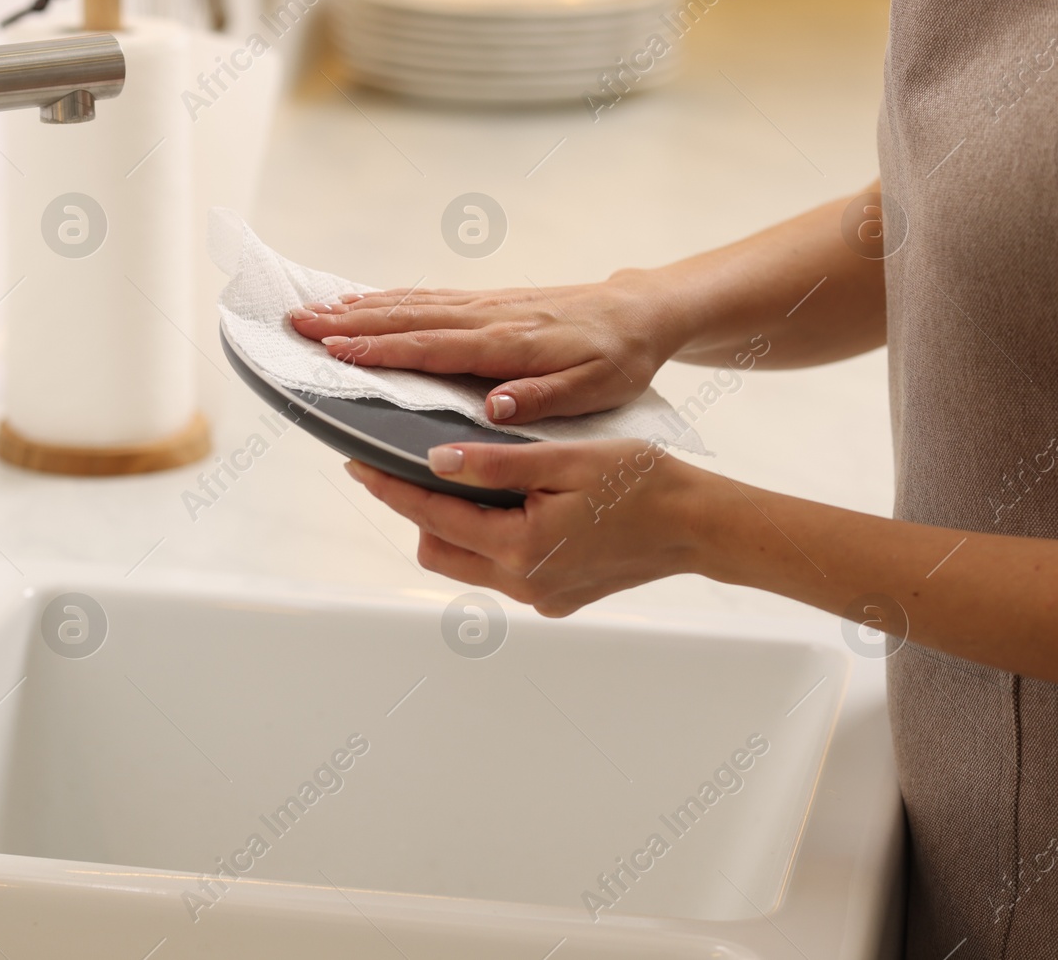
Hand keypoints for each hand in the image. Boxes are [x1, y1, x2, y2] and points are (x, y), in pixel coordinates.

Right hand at [288, 272, 685, 423]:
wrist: (641, 313)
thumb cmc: (619, 359)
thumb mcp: (595, 390)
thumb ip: (542, 400)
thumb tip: (492, 409)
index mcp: (508, 345)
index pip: (432, 347)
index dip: (380, 349)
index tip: (335, 350)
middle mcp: (488, 318)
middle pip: (407, 317)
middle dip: (349, 321)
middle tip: (297, 323)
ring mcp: (484, 305)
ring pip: (411, 303)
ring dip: (359, 307)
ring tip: (313, 310)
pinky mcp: (486, 302)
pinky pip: (427, 299)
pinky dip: (388, 299)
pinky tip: (361, 303)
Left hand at [344, 439, 706, 615]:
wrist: (699, 525)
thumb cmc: (643, 483)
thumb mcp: (563, 459)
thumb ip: (493, 464)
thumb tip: (434, 461)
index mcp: (520, 548)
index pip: (432, 516)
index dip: (390, 488)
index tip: (358, 465)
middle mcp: (524, 583)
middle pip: (439, 549)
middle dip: (419, 511)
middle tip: (411, 468)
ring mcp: (541, 597)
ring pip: (470, 562)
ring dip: (458, 526)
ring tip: (470, 481)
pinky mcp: (558, 598)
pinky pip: (504, 569)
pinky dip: (494, 539)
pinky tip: (514, 505)